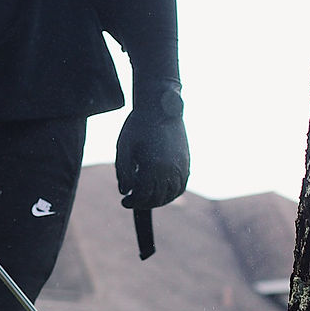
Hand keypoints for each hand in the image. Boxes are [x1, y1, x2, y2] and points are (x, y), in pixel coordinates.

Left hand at [115, 81, 188, 209]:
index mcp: (153, 167)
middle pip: (157, 198)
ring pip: (171, 194)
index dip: (133, 202)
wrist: (160, 108)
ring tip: (146, 198)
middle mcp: (170, 170)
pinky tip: (161, 192)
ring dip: (158, 200)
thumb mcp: (123, 147)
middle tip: (132, 200)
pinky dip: (172, 193)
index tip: (124, 201)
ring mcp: (181, 167)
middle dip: (143, 203)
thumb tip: (125, 192)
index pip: (143, 196)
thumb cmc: (138, 126)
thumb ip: (123, 172)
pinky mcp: (186, 162)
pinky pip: (181, 186)